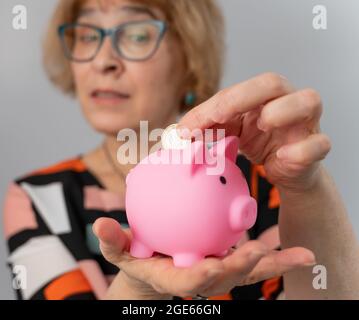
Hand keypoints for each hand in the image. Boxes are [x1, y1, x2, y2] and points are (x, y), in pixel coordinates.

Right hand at [93, 217, 314, 297]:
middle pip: (226, 278)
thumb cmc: (137, 258)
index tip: (217, 264)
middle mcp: (202, 279)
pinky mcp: (229, 264)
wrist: (154, 266)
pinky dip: (277, 258)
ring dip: (273, 265)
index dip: (204, 275)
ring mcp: (218, 273)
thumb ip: (113, 240)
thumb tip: (99, 225)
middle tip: (261, 252)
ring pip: (248, 272)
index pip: (190, 281)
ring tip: (302, 256)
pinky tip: (299, 250)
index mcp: (175, 278)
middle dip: (244, 269)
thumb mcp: (120, 250)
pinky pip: (255, 261)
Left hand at [178, 72, 330, 192]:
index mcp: (258, 96)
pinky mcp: (316, 147)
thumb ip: (206, 130)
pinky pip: (319, 144)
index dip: (208, 109)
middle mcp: (284, 101)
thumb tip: (174, 135)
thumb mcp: (229, 133)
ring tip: (262, 124)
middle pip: (272, 82)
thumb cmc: (257, 143)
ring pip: (308, 100)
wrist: (286, 170)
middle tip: (219, 116)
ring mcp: (305, 123)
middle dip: (242, 96)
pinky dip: (301, 150)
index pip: (232, 93)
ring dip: (282, 110)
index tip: (185, 130)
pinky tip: (281, 158)